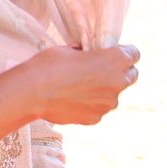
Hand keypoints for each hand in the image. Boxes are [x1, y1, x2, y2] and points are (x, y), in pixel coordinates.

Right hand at [19, 44, 140, 125]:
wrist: (31, 93)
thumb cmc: (49, 65)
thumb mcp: (71, 49)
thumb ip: (88, 53)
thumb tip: (89, 54)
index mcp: (115, 59)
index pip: (134, 54)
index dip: (124, 53)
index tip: (113, 54)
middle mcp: (118, 82)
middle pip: (131, 76)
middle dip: (119, 72)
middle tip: (100, 71)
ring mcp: (109, 103)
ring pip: (114, 95)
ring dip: (103, 91)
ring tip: (79, 88)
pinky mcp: (97, 117)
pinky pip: (98, 109)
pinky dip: (90, 105)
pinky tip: (72, 100)